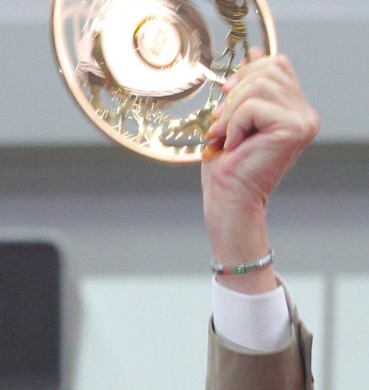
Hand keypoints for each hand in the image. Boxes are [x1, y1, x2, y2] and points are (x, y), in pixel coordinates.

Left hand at [202, 51, 318, 291]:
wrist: (227, 199)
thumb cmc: (226, 165)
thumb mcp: (233, 116)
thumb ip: (248, 85)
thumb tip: (255, 52)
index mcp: (294, 108)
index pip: (275, 64)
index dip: (244, 75)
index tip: (225, 103)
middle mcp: (305, 113)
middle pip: (267, 70)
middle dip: (233, 96)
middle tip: (222, 127)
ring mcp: (303, 121)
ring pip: (258, 86)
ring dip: (231, 112)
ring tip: (226, 137)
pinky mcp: (294, 128)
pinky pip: (253, 106)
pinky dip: (234, 124)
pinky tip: (234, 144)